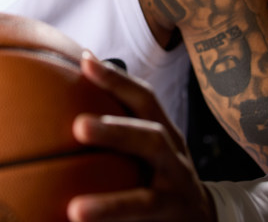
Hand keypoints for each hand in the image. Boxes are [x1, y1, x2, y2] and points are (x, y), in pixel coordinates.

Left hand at [68, 52, 215, 221]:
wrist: (204, 216)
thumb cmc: (160, 171)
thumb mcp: (147, 144)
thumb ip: (118, 124)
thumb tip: (63, 89)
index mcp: (164, 134)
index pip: (144, 99)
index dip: (117, 79)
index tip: (85, 62)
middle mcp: (174, 161)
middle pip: (151, 140)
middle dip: (116, 132)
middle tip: (79, 127)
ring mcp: (175, 197)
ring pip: (146, 201)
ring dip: (111, 204)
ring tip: (76, 209)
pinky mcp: (169, 221)